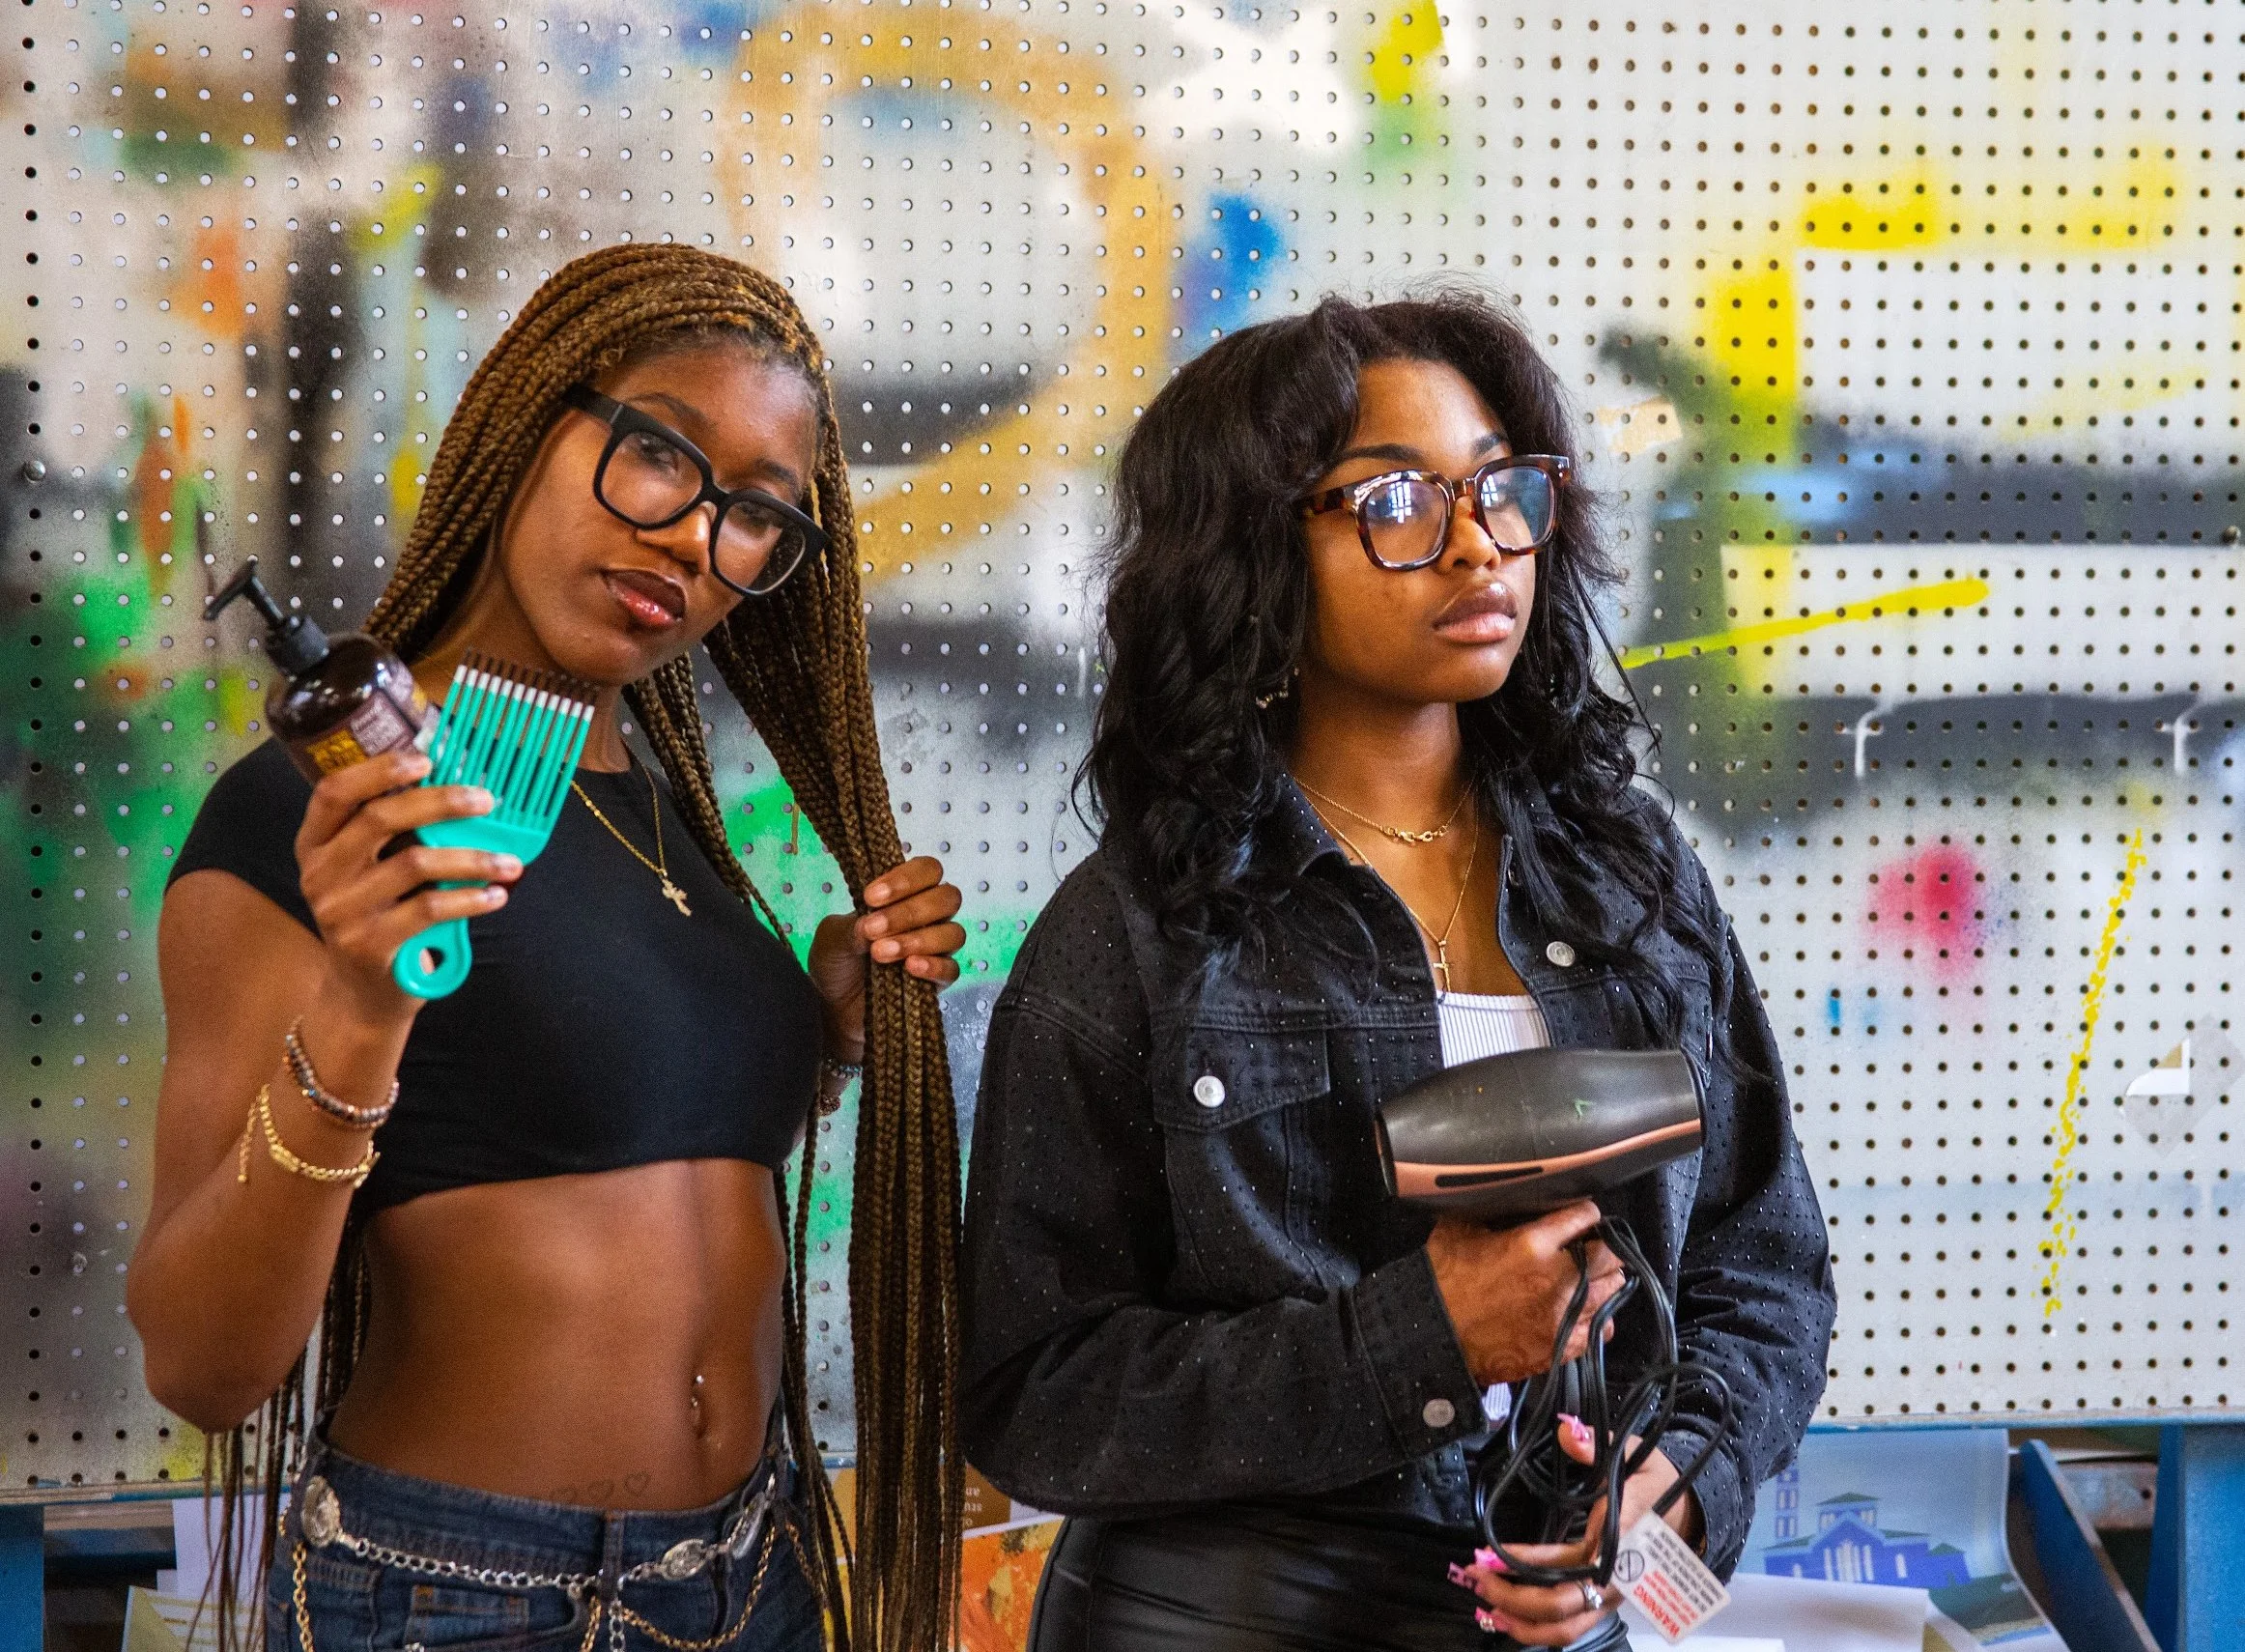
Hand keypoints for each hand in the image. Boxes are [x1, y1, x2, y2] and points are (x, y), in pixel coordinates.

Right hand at [295, 748, 523, 1023]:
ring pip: (414, 863)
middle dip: (440, 803)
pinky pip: (430, 909)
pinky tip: (495, 896)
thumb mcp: (371, 873)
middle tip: (485, 801)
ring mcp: (340, 911)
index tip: (426, 760)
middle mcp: (319, 874)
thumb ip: (397, 835)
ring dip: (471, 858)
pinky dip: (471, 898)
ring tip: (509, 863)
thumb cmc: (379, 918)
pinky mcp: (369, 945)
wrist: (363, 994)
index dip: (378, 771)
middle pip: (379, 819)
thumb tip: (462, 792)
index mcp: (314, 845)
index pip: (333, 793)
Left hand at [806, 856, 965, 1060]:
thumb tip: (872, 924)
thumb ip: (851, 926)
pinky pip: (951, 969)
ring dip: (917, 939)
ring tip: (881, 954)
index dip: (906, 879)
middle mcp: (927, 918)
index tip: (872, 897)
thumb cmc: (835, 964)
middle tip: (874, 929)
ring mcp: (936, 949)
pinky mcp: (938, 982)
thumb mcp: (832, 937)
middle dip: (910, 911)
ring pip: (953, 933)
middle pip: (947, 898)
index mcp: (904, 896)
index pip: (927, 870)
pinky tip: (909, 968)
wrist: (832, 1009)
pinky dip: (933, 965)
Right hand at [1425, 1202, 1623, 1385]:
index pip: (1586, 1216)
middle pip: (1610, 1256)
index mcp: (1533, 1243)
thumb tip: (1509, 1197)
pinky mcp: (1561, 1346)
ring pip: (1612, 1291)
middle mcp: (1557, 1278)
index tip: (1582, 1217)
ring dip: (1603, 1281)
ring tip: (1591, 1280)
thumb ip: (1495, 1211)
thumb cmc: (1442, 1278)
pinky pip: (1600, 1328)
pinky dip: (1597, 1318)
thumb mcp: (1461, 1227)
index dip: (1585, 1214)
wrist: (1432, 1334)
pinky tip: (1586, 1313)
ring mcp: (1562, 1315)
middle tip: (1592, 1249)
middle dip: (1603, 1248)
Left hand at [1449, 1418, 1703, 1645]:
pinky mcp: (1603, 1602)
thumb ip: (1598, 1445)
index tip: (1501, 1553)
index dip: (1537, 1560)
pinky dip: (1537, 1629)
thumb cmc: (1657, 1481)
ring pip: (1567, 1625)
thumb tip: (1567, 1432)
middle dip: (1516, 1595)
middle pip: (1566, 1600)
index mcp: (1626, 1534)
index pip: (1582, 1556)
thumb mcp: (1635, 1451)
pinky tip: (1506, 1618)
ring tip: (1483, 1603)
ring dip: (1522, 1620)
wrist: (1688, 1512)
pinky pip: (1571, 1626)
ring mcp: (1611, 1594)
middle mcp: (1618, 1575)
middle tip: (1477, 1573)